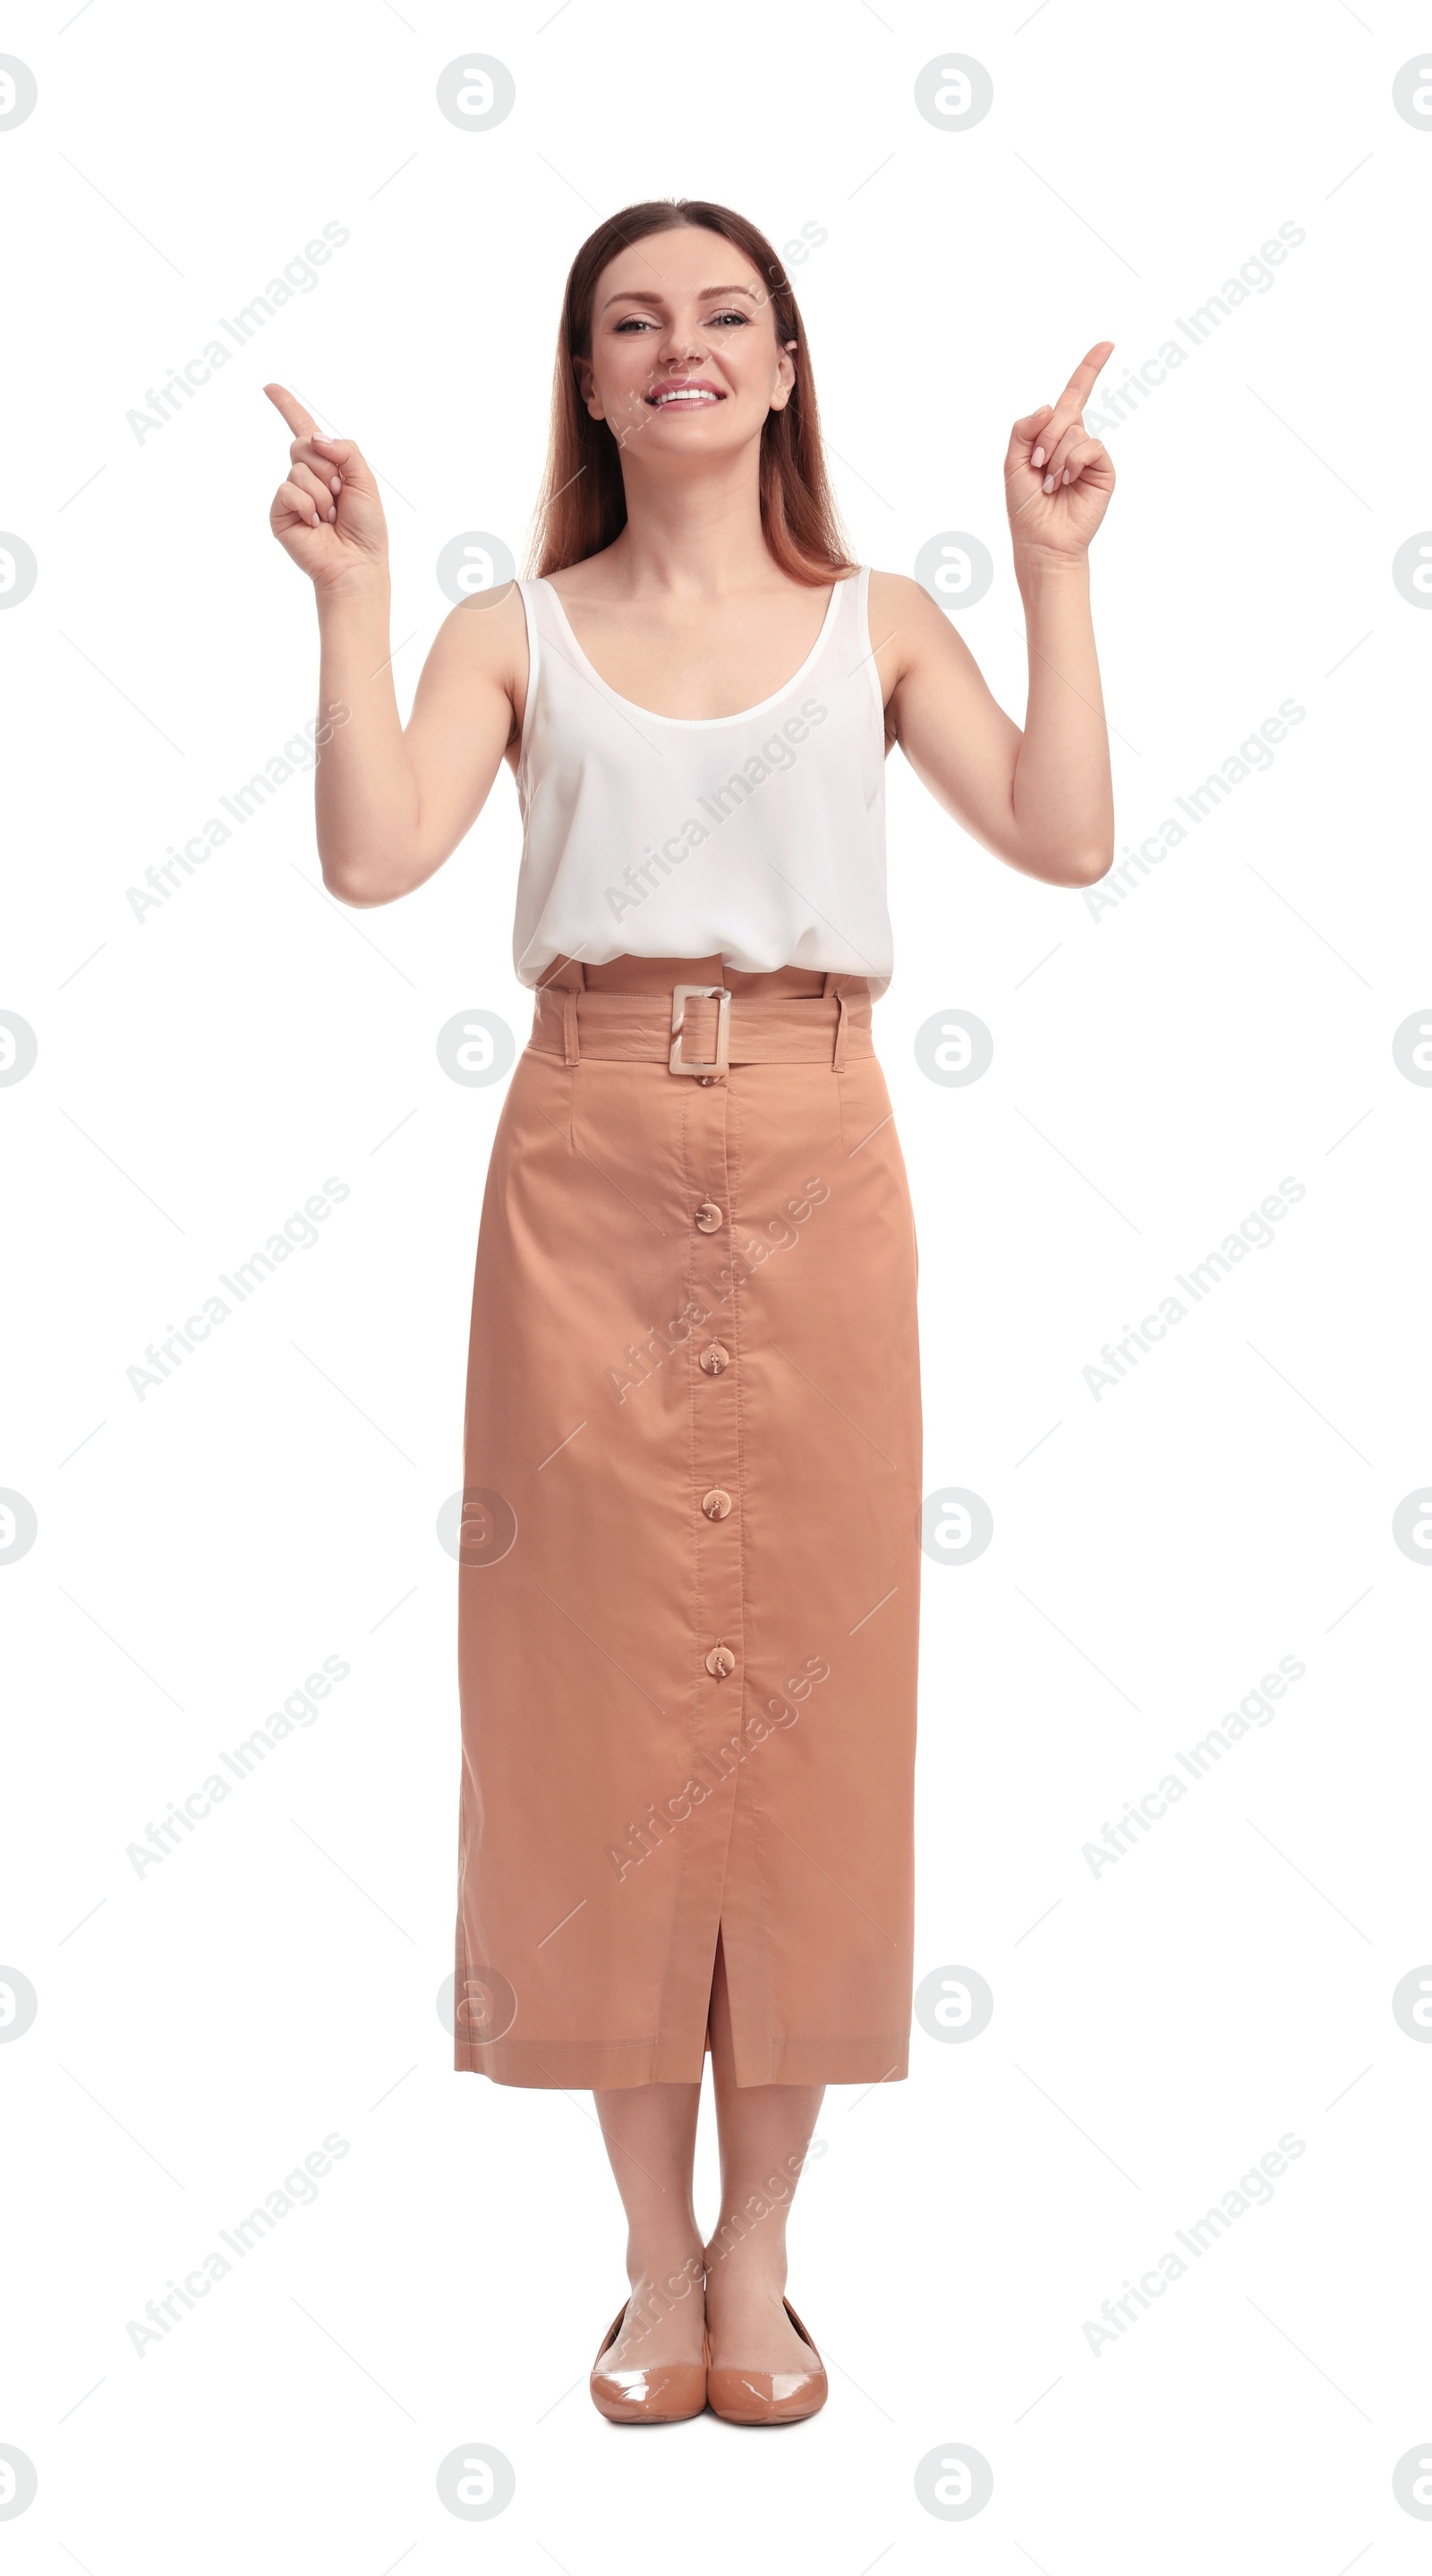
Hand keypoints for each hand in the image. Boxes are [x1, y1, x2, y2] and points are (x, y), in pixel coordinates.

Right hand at [263, 384, 388, 590]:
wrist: (357, 563)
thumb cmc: (366, 527)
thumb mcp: (365, 480)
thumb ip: (345, 450)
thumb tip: (313, 437)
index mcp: (328, 465)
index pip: (304, 428)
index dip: (288, 406)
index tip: (269, 387)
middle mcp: (307, 476)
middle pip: (303, 444)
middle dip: (328, 468)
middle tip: (340, 495)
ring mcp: (292, 494)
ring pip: (298, 468)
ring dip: (322, 492)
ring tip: (330, 515)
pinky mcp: (280, 513)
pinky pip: (287, 490)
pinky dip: (307, 505)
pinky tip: (316, 524)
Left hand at [1005, 343, 1115, 565]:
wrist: (1041, 542)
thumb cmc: (1026, 507)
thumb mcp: (1012, 462)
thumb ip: (1023, 429)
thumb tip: (1049, 406)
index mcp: (1053, 435)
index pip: (1073, 395)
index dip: (1089, 368)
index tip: (1107, 344)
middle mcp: (1075, 440)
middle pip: (1066, 410)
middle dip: (1046, 436)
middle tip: (1037, 465)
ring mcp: (1090, 454)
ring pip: (1075, 430)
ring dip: (1056, 456)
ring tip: (1052, 483)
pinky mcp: (1104, 468)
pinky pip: (1089, 445)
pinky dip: (1072, 462)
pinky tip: (1066, 482)